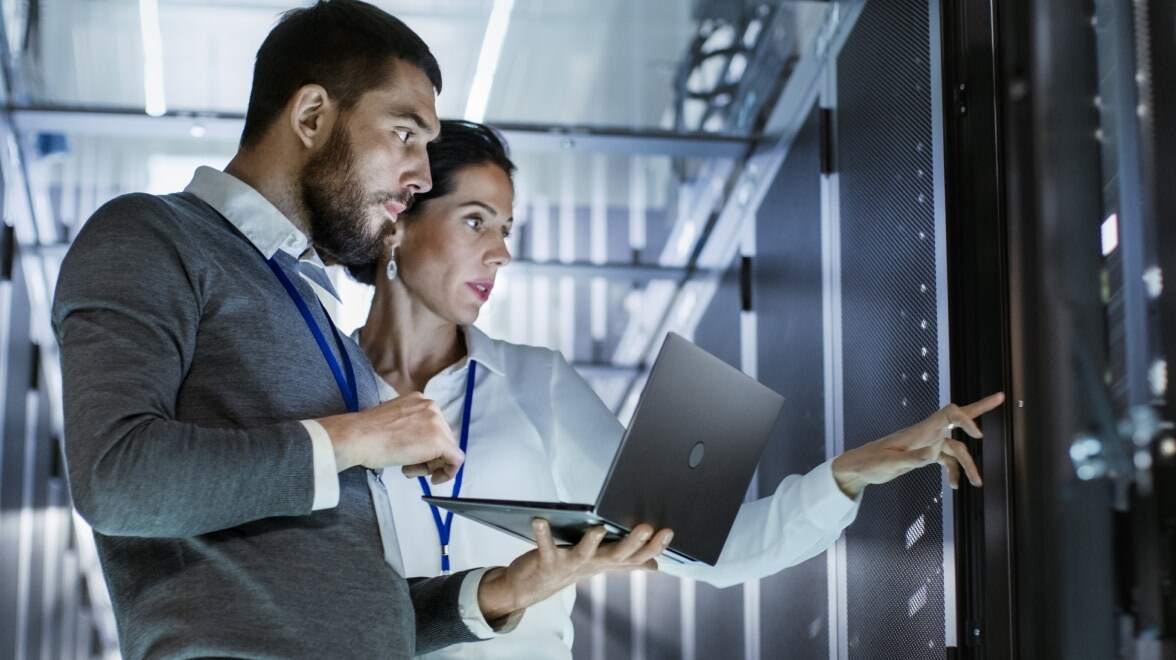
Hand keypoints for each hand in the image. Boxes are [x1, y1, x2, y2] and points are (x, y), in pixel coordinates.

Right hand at [316, 392, 462, 482]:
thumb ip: (410, 427)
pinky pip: (456, 459)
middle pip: (443, 437)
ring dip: (431, 464)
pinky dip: (448, 472)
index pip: (433, 427)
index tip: (414, 457)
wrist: (359, 437)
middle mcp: (431, 406)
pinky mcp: (440, 440)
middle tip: (410, 467)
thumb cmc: (367, 434)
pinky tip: (434, 479)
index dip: (426, 446)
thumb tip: (417, 443)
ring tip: (409, 469)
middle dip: (429, 457)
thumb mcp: (393, 422)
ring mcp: (437, 422)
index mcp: (419, 400)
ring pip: (448, 449)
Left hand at [476, 519, 672, 623]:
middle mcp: (592, 565)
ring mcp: (569, 564)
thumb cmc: (569, 568)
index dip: (653, 547)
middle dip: (633, 543)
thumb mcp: (600, 564)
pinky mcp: (547, 561)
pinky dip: (542, 534)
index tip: (668, 531)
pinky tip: (540, 520)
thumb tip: (655, 565)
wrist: (532, 587)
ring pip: (584, 555)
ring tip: (598, 528)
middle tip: (647, 528)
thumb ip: (627, 561)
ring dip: (591, 543)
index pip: (636, 556)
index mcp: (606, 562)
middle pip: (616, 556)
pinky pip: (545, 547)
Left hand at [830, 392, 1004, 497]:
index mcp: (921, 430)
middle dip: (980, 409)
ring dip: (968, 465)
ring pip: (957, 449)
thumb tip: (932, 455)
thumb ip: (912, 459)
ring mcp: (927, 443)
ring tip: (977, 484)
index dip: (966, 419)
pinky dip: (954, 472)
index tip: (977, 435)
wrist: (859, 468)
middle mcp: (927, 433)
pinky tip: (954, 486)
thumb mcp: (890, 463)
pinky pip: (947, 460)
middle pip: (958, 418)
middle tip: (1001, 397)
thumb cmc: (872, 463)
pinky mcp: (925, 454)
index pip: (949, 414)